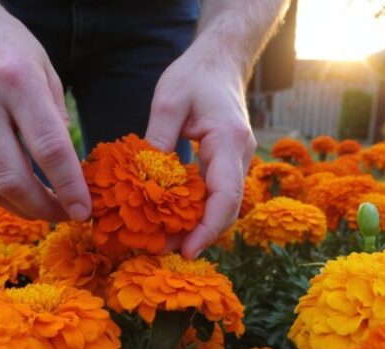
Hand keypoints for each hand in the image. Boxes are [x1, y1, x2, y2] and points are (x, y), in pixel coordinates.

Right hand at [0, 0, 90, 220]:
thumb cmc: (4, 43)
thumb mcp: (44, 67)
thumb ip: (56, 118)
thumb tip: (68, 169)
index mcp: (16, 79)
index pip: (49, 148)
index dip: (69, 186)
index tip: (83, 209)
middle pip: (11, 177)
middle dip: (42, 208)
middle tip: (62, 216)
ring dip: (18, 206)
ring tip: (41, 208)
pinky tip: (12, 190)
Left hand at [145, 38, 255, 258]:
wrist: (220, 61)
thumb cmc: (195, 76)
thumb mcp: (168, 101)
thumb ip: (158, 138)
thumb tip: (144, 178)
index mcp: (228, 141)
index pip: (225, 195)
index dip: (208, 227)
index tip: (188, 250)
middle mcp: (239, 156)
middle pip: (226, 209)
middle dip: (199, 235)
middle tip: (163, 251)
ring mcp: (236, 161)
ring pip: (222, 206)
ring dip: (197, 226)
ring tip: (162, 241)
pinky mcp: (226, 164)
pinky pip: (215, 195)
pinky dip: (196, 211)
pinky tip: (171, 220)